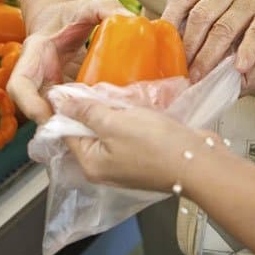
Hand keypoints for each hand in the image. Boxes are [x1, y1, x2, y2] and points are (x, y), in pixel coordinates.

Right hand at [7, 0, 128, 123]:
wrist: (67, 19)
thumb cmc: (73, 12)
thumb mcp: (89, 4)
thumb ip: (106, 6)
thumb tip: (128, 18)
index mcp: (36, 53)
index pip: (19, 83)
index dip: (28, 103)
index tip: (45, 114)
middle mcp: (39, 75)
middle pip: (35, 107)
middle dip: (54, 121)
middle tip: (78, 131)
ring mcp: (52, 87)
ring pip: (55, 113)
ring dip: (72, 124)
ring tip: (95, 130)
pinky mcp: (66, 94)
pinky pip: (72, 110)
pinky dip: (86, 117)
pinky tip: (106, 120)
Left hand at [57, 96, 208, 191]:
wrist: (197, 161)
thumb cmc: (154, 144)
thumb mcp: (113, 122)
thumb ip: (85, 111)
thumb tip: (57, 102)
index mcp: (90, 164)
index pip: (67, 132)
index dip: (68, 108)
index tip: (74, 85)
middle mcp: (104, 169)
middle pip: (88, 132)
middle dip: (94, 109)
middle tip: (102, 89)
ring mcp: (125, 165)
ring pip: (109, 131)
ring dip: (114, 113)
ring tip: (121, 97)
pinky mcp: (143, 158)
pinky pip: (127, 134)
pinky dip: (129, 120)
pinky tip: (137, 107)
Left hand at [161, 0, 254, 80]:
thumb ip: (204, 7)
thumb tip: (172, 37)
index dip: (170, 20)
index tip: (161, 44)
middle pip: (201, 16)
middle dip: (188, 46)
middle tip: (180, 69)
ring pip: (224, 28)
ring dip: (209, 56)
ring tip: (200, 76)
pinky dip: (246, 52)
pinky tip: (239, 68)